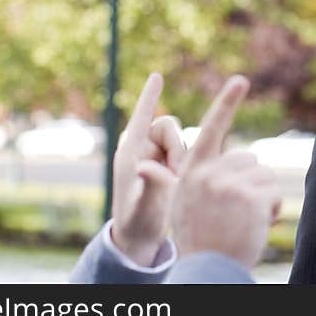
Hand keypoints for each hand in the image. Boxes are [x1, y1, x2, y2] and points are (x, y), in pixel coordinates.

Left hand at [110, 73, 185, 265]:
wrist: (139, 239)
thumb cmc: (137, 224)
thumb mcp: (146, 208)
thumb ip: (152, 186)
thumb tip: (151, 165)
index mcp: (130, 153)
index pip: (141, 116)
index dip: (150, 96)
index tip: (156, 76)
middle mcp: (141, 149)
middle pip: (168, 127)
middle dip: (177, 148)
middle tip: (178, 176)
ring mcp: (153, 155)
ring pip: (179, 139)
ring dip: (182, 158)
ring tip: (177, 185)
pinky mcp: (165, 164)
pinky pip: (182, 150)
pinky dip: (184, 162)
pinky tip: (180, 182)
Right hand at [171, 75, 281, 268]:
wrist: (207, 269)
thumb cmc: (200, 236)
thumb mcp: (185, 203)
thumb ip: (185, 178)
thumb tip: (146, 166)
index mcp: (193, 169)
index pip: (213, 128)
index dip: (227, 101)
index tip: (241, 79)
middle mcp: (208, 172)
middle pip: (249, 160)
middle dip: (251, 184)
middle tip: (235, 212)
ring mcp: (228, 184)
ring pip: (265, 176)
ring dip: (262, 198)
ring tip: (242, 220)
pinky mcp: (248, 197)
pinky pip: (274, 193)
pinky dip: (271, 210)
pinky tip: (254, 227)